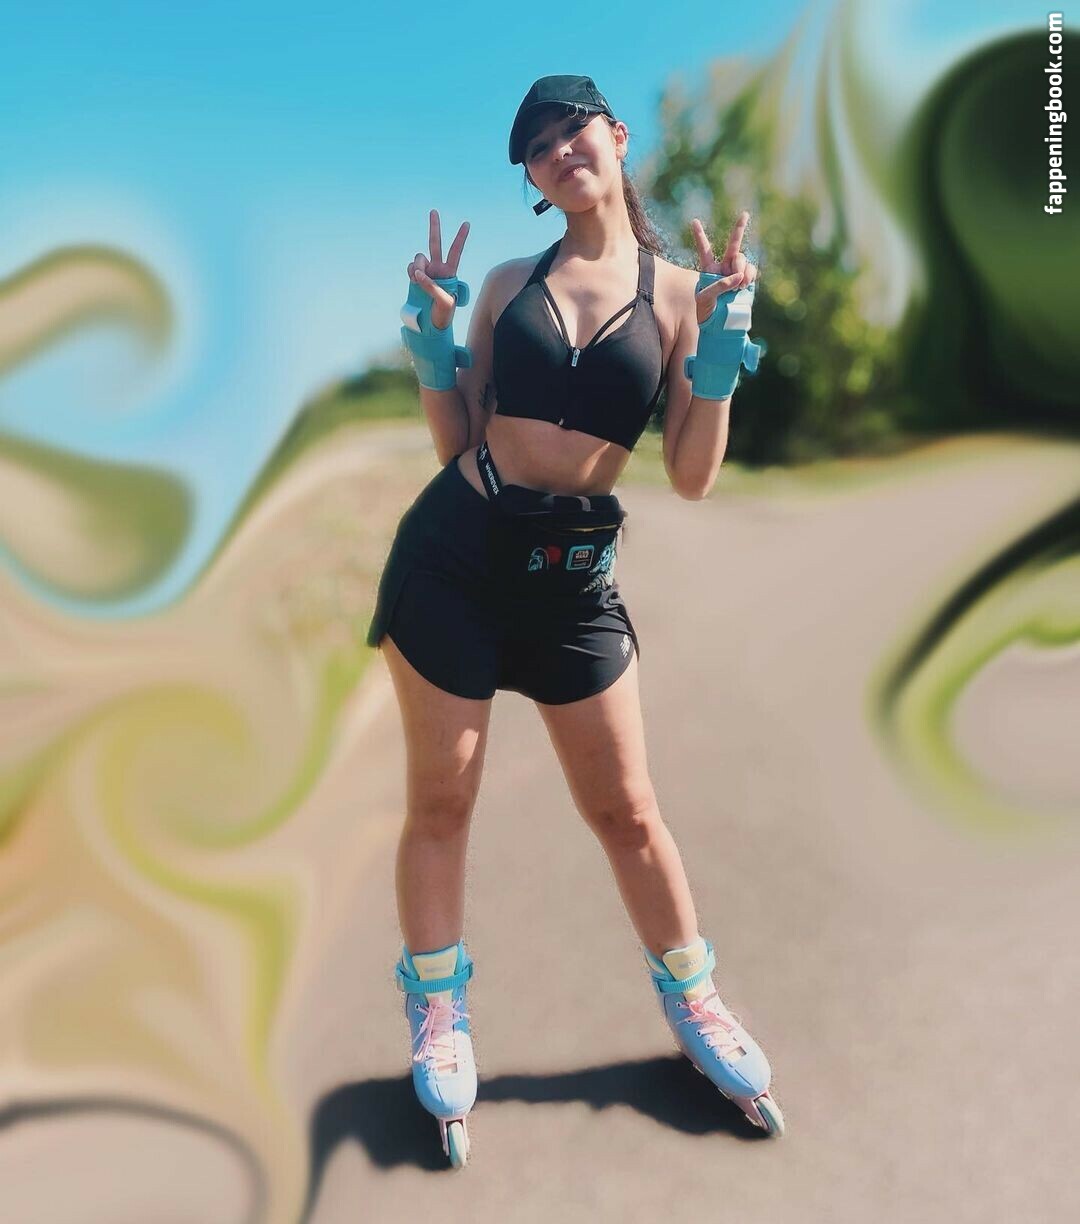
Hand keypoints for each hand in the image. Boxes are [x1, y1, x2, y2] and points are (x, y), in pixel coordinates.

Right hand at [407, 210, 469, 328]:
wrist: (431, 323)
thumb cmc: (444, 314)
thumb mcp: (444, 302)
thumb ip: (431, 287)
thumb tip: (418, 274)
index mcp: (450, 272)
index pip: (456, 252)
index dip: (460, 238)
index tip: (467, 223)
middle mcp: (438, 268)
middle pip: (435, 243)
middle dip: (434, 227)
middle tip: (434, 211)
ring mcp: (426, 271)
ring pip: (418, 257)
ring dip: (417, 265)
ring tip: (418, 280)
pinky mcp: (415, 276)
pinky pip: (410, 267)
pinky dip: (410, 271)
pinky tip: (413, 280)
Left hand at [690, 211, 758, 324]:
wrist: (720, 325)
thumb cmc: (706, 312)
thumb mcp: (705, 299)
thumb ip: (719, 285)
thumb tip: (738, 276)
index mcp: (708, 269)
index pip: (704, 250)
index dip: (700, 236)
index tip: (694, 221)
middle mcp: (723, 267)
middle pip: (732, 245)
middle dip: (739, 229)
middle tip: (745, 214)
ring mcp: (737, 272)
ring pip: (743, 259)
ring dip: (742, 268)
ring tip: (739, 284)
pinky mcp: (747, 280)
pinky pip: (752, 270)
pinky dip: (750, 275)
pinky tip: (745, 284)